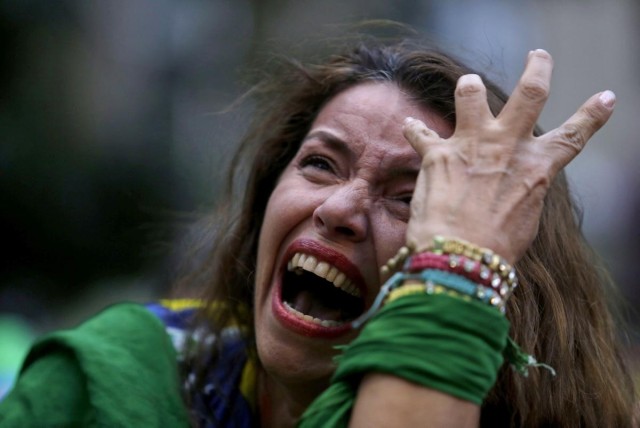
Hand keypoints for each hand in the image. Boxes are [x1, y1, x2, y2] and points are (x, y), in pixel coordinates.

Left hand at [403, 49, 615, 262]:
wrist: (460, 257)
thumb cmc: (495, 248)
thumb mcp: (525, 219)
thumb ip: (524, 190)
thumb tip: (519, 184)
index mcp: (536, 168)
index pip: (573, 135)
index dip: (593, 115)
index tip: (607, 98)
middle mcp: (507, 147)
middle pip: (530, 93)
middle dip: (538, 69)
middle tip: (539, 57)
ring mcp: (471, 145)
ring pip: (472, 94)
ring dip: (470, 86)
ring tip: (469, 84)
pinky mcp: (438, 154)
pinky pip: (421, 133)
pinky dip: (414, 129)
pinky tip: (409, 125)